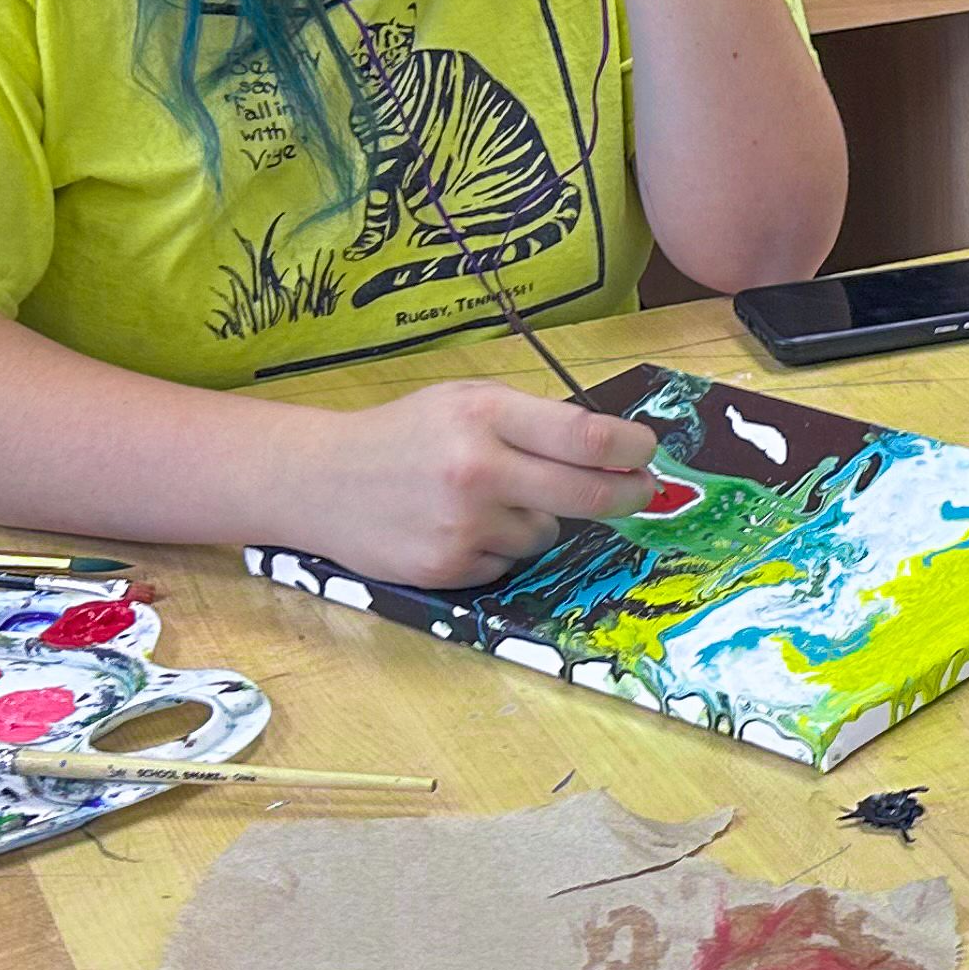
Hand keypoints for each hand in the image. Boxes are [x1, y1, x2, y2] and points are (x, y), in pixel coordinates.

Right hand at [300, 380, 661, 587]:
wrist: (320, 480)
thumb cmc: (405, 434)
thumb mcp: (465, 401)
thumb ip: (533, 419)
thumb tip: (614, 448)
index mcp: (485, 415)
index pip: (586, 437)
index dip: (633, 449)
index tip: (648, 453)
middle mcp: (477, 470)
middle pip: (589, 494)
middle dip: (627, 495)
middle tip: (640, 492)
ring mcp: (462, 525)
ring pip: (547, 534)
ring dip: (537, 520)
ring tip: (487, 500)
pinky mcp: (447, 568)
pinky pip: (508, 564)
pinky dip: (498, 548)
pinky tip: (460, 527)